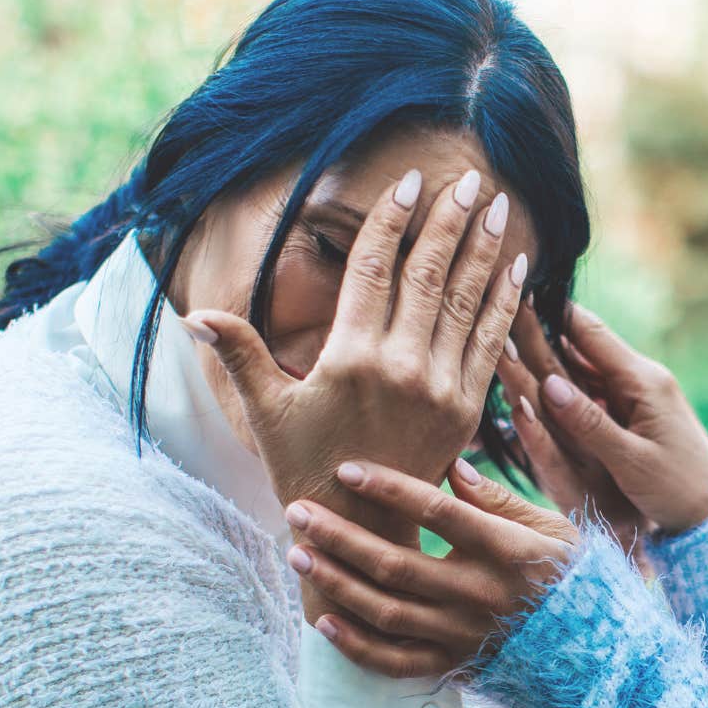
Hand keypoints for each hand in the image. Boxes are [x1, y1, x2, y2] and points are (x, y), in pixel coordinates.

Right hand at [183, 168, 525, 518]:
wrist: (359, 528)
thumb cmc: (303, 466)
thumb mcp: (265, 411)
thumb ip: (239, 354)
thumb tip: (192, 313)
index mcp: (350, 358)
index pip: (374, 269)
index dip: (392, 220)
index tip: (410, 182)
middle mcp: (401, 368)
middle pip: (428, 275)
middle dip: (449, 222)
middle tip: (470, 179)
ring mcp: (440, 388)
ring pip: (465, 302)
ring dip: (483, 250)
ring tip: (499, 208)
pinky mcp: (467, 409)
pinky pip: (490, 343)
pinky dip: (504, 303)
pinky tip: (516, 268)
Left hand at [284, 457, 577, 676]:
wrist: (595, 651)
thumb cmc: (572, 576)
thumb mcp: (551, 528)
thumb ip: (498, 499)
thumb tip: (449, 465)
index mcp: (506, 551)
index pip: (437, 512)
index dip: (388, 490)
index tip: (345, 469)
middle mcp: (480, 595)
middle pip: (396, 563)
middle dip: (340, 535)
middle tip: (298, 510)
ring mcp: (464, 635)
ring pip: (386, 611)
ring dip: (336, 583)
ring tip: (298, 555)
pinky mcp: (456, 666)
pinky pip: (397, 662)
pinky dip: (356, 646)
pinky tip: (324, 621)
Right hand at [502, 302, 707, 534]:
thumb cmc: (680, 489)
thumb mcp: (632, 461)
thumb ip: (589, 424)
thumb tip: (548, 385)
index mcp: (642, 382)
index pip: (588, 333)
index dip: (551, 312)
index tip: (516, 292)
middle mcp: (640, 380)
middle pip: (582, 346)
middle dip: (542, 332)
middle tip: (502, 310)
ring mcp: (639, 395)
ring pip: (585, 369)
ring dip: (550, 358)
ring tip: (509, 338)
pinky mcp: (637, 413)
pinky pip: (595, 391)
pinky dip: (567, 386)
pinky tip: (539, 380)